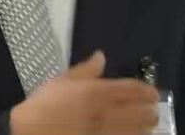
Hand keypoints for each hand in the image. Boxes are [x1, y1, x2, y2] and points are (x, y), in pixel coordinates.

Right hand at [10, 51, 159, 134]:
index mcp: (97, 91)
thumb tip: (101, 56)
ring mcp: (106, 131)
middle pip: (141, 112)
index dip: (147, 91)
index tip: (153, 94)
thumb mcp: (61, 81)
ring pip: (138, 131)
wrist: (31, 131)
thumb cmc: (44, 105)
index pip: (132, 90)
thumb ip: (85, 70)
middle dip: (150, 111)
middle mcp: (107, 112)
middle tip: (152, 111)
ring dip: (146, 127)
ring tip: (147, 126)